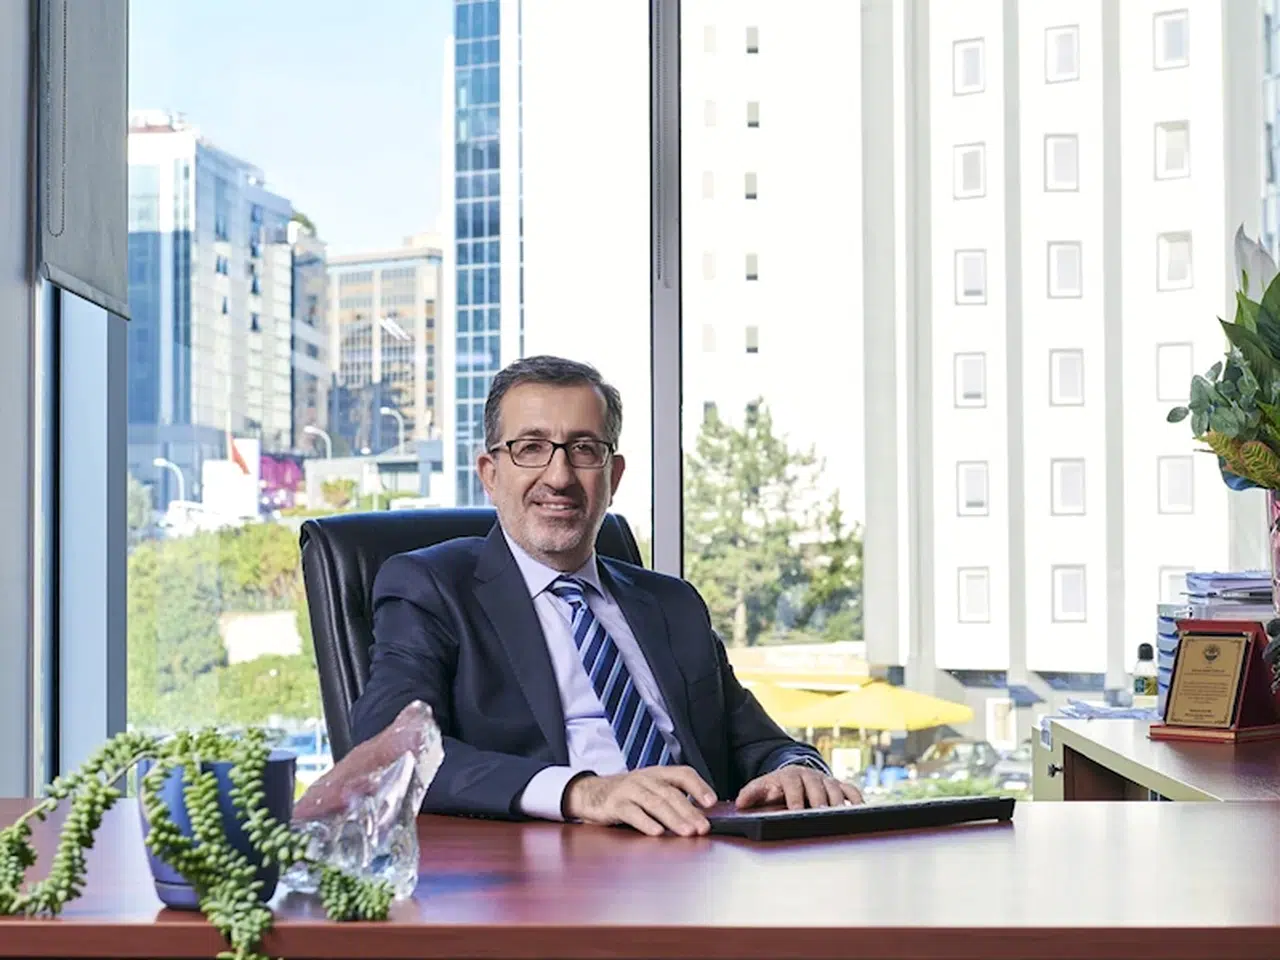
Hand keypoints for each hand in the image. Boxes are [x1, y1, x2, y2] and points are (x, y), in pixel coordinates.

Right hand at [562, 766, 717, 836]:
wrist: (590, 792)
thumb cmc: (626, 794)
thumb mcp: (650, 789)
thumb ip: (672, 798)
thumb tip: (701, 816)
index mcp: (657, 774)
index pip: (683, 774)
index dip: (699, 786)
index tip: (712, 802)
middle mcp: (645, 779)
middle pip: (671, 793)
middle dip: (690, 811)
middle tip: (703, 827)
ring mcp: (629, 790)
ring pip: (655, 803)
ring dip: (674, 818)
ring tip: (687, 831)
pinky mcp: (614, 804)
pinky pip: (632, 813)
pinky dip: (646, 823)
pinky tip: (657, 833)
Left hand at [735, 764, 863, 810]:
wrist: (796, 775)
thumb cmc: (778, 787)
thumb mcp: (763, 787)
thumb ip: (751, 794)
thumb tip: (740, 802)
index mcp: (790, 776)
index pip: (793, 784)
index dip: (795, 797)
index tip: (796, 811)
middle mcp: (810, 776)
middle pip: (817, 786)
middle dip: (819, 800)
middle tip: (822, 814)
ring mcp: (826, 780)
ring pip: (836, 788)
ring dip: (839, 802)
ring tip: (841, 816)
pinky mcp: (839, 785)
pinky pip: (851, 790)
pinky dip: (857, 800)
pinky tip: (860, 811)